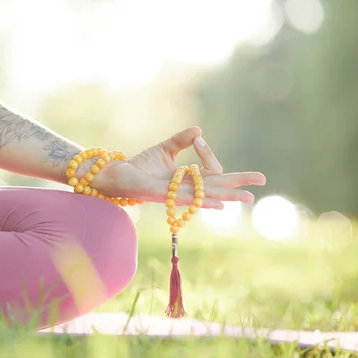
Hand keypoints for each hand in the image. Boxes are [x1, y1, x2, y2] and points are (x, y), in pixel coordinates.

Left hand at [93, 127, 265, 208]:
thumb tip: (199, 131)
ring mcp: (175, 194)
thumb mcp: (164, 149)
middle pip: (217, 187)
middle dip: (239, 184)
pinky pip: (187, 198)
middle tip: (262, 180)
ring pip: (207, 194)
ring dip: (228, 195)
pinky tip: (219, 203)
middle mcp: (185, 189)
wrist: (118, 174)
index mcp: (187, 180)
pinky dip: (203, 200)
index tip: (198, 140)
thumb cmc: (141, 165)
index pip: (210, 171)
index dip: (210, 155)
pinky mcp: (163, 195)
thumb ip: (182, 141)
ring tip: (248, 197)